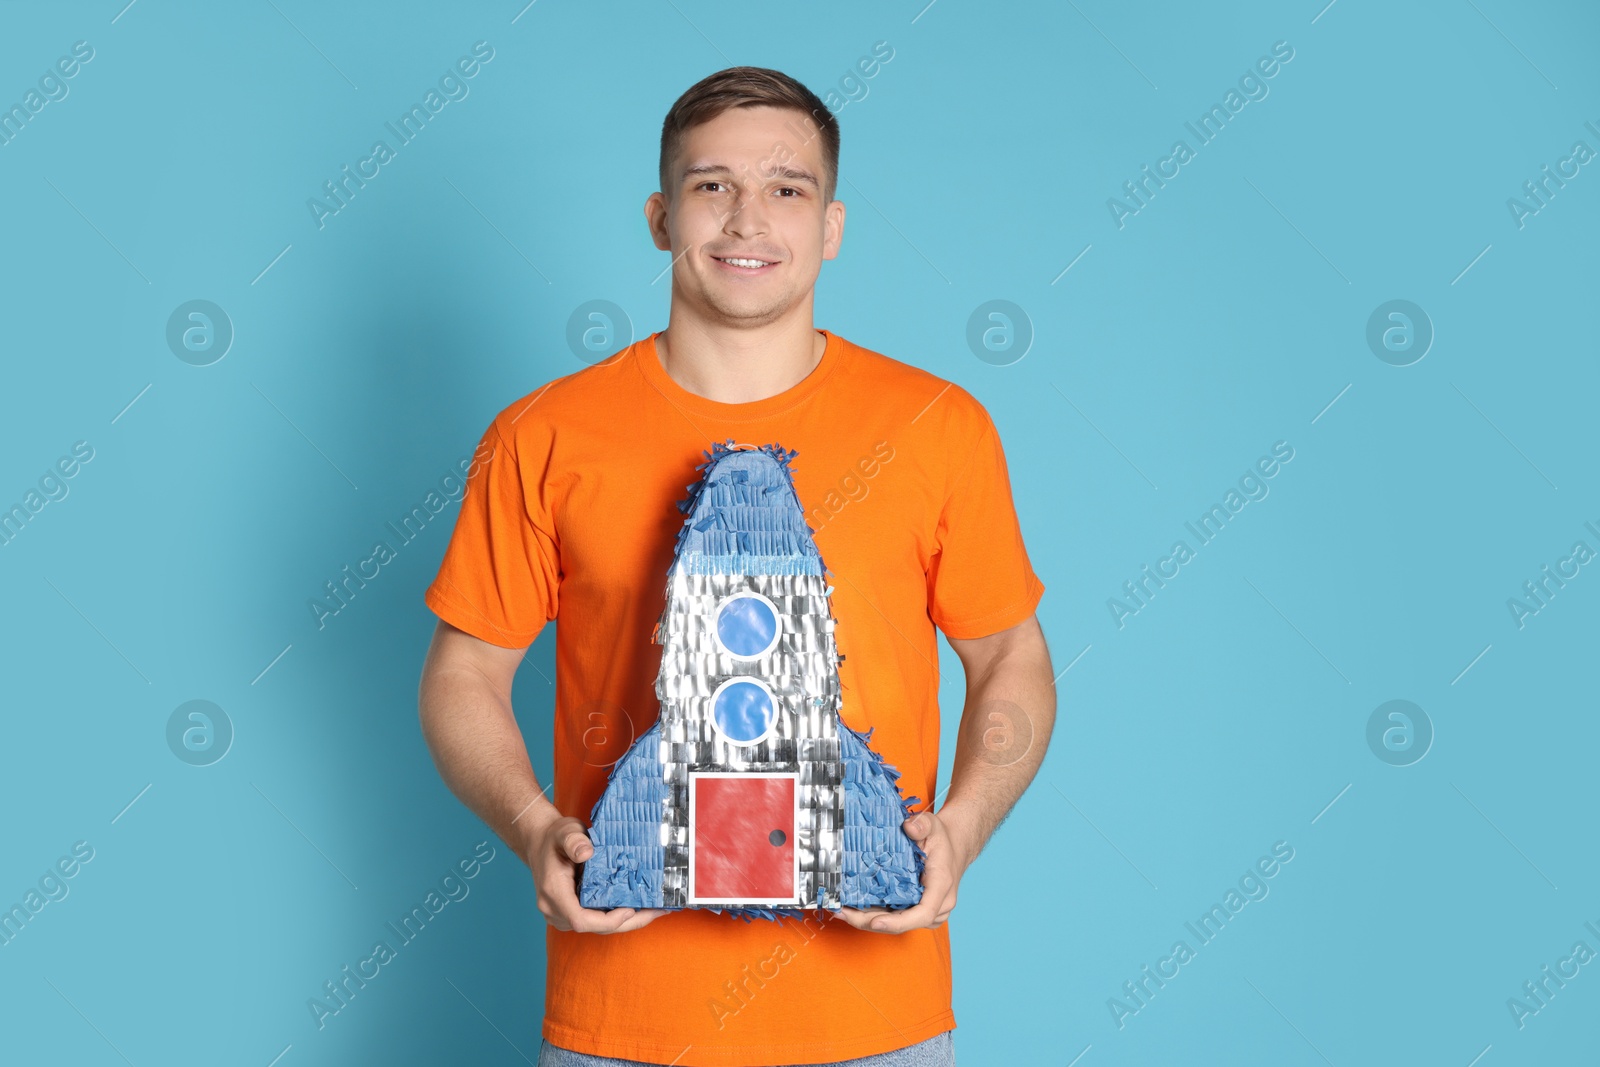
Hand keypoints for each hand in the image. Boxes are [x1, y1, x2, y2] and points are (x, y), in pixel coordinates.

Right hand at [520, 803, 668, 932]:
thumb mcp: (565, 832)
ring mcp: (562, 915)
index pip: (581, 920)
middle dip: (628, 922)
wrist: (540, 843)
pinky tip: (641, 906)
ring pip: (598, 927)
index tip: (630, 909)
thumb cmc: (554, 837)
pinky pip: (597, 920)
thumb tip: (587, 852)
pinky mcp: (572, 913)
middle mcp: (555, 910)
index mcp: (554, 893)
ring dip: (628, 921)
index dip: (608, 920)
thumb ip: (575, 841)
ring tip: (657, 908)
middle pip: (595, 927)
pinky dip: (619, 915)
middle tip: (658, 911)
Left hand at [836, 807, 972, 933]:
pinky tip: (850, 908)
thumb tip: (908, 826)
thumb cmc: (941, 839)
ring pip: (895, 923)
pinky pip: (894, 917)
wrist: (952, 848)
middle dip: (870, 922)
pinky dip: (871, 915)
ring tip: (839, 911)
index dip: (898, 921)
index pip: (923, 913)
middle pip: (902, 923)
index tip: (876, 921)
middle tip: (842, 912)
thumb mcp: (934, 825)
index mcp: (941, 887)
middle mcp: (936, 906)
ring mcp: (927, 912)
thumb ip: (923, 824)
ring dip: (866, 920)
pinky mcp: (915, 911)